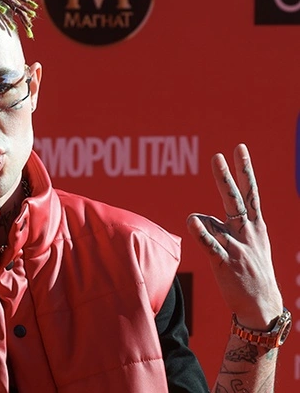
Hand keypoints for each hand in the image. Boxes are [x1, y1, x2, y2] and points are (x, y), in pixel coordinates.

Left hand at [186, 143, 282, 329]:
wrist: (261, 305)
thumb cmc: (252, 271)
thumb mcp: (248, 245)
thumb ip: (225, 227)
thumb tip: (200, 218)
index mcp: (255, 226)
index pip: (250, 191)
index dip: (244, 170)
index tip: (238, 148)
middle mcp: (247, 232)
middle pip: (235, 198)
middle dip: (225, 177)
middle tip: (217, 156)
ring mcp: (236, 247)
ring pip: (213, 222)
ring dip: (201, 224)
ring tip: (196, 227)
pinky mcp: (225, 262)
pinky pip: (210, 244)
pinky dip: (201, 234)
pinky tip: (193, 223)